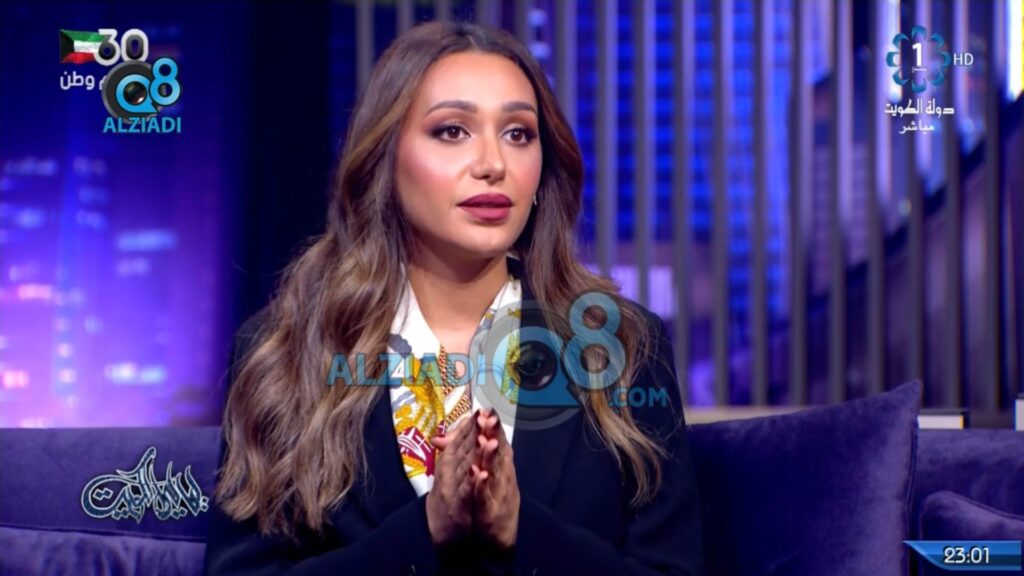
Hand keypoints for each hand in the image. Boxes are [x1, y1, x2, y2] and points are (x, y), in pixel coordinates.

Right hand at [425, 414, 477, 544]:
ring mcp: (451, 489)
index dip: (472, 424)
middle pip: (463, 449)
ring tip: (488, 439)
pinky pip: (466, 494)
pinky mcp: (457, 508)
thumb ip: (452, 450)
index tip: (484, 409)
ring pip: (465, 468)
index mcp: (449, 462)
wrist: (440, 532)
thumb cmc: (447, 499)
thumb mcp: (448, 472)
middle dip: (476, 432)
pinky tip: (482, 473)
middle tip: (487, 416)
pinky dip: (473, 483)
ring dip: (476, 454)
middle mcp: (447, 472)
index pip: (461, 439)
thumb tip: (454, 429)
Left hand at [471, 408, 519, 548]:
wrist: (497, 543)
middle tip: (489, 416)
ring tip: (486, 440)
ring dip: (491, 456)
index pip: (496, 443)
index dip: (492, 427)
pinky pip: (485, 498)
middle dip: (494, 434)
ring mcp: (499, 496)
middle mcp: (503, 479)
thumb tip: (444, 438)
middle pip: (499, 453)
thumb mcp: (479, 478)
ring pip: (495, 473)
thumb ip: (465, 457)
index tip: (486, 410)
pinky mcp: (491, 514)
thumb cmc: (489, 506)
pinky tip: (479, 474)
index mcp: (500, 469)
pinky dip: (482, 485)